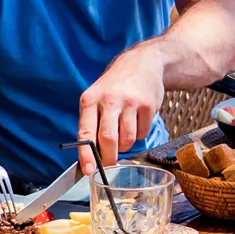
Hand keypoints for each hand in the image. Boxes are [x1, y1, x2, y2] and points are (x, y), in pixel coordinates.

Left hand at [77, 46, 165, 173]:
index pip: (86, 133)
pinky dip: (138, 134)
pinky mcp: (148, 105)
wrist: (142, 62)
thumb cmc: (115, 86)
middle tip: (109, 163)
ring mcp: (130, 102)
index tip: (88, 171)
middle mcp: (109, 100)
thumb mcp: (96, 98)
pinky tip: (136, 120)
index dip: (86, 155)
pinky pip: (142, 133)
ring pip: (127, 139)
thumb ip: (91, 124)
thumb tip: (89, 157)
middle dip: (109, 158)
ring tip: (123, 132)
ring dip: (125, 144)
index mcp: (90, 100)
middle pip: (108, 140)